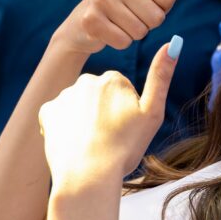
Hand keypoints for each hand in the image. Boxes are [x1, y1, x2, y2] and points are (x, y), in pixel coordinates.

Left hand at [40, 38, 181, 184]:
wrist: (88, 176)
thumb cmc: (124, 147)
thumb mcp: (152, 113)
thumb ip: (161, 77)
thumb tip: (173, 43)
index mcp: (113, 78)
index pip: (121, 92)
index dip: (126, 114)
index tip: (125, 130)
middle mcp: (86, 80)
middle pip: (98, 96)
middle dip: (103, 113)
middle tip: (109, 138)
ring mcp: (64, 95)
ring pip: (79, 106)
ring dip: (84, 121)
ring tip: (91, 144)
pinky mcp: (47, 112)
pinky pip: (58, 117)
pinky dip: (64, 129)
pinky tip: (73, 144)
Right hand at [53, 0, 175, 54]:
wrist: (81, 25)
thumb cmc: (119, 0)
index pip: (169, 0)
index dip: (161, 9)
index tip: (143, 3)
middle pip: (157, 17)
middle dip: (147, 24)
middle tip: (130, 16)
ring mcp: (99, 0)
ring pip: (141, 31)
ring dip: (133, 34)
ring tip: (118, 23)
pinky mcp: (90, 21)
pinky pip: (124, 42)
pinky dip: (119, 43)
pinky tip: (108, 32)